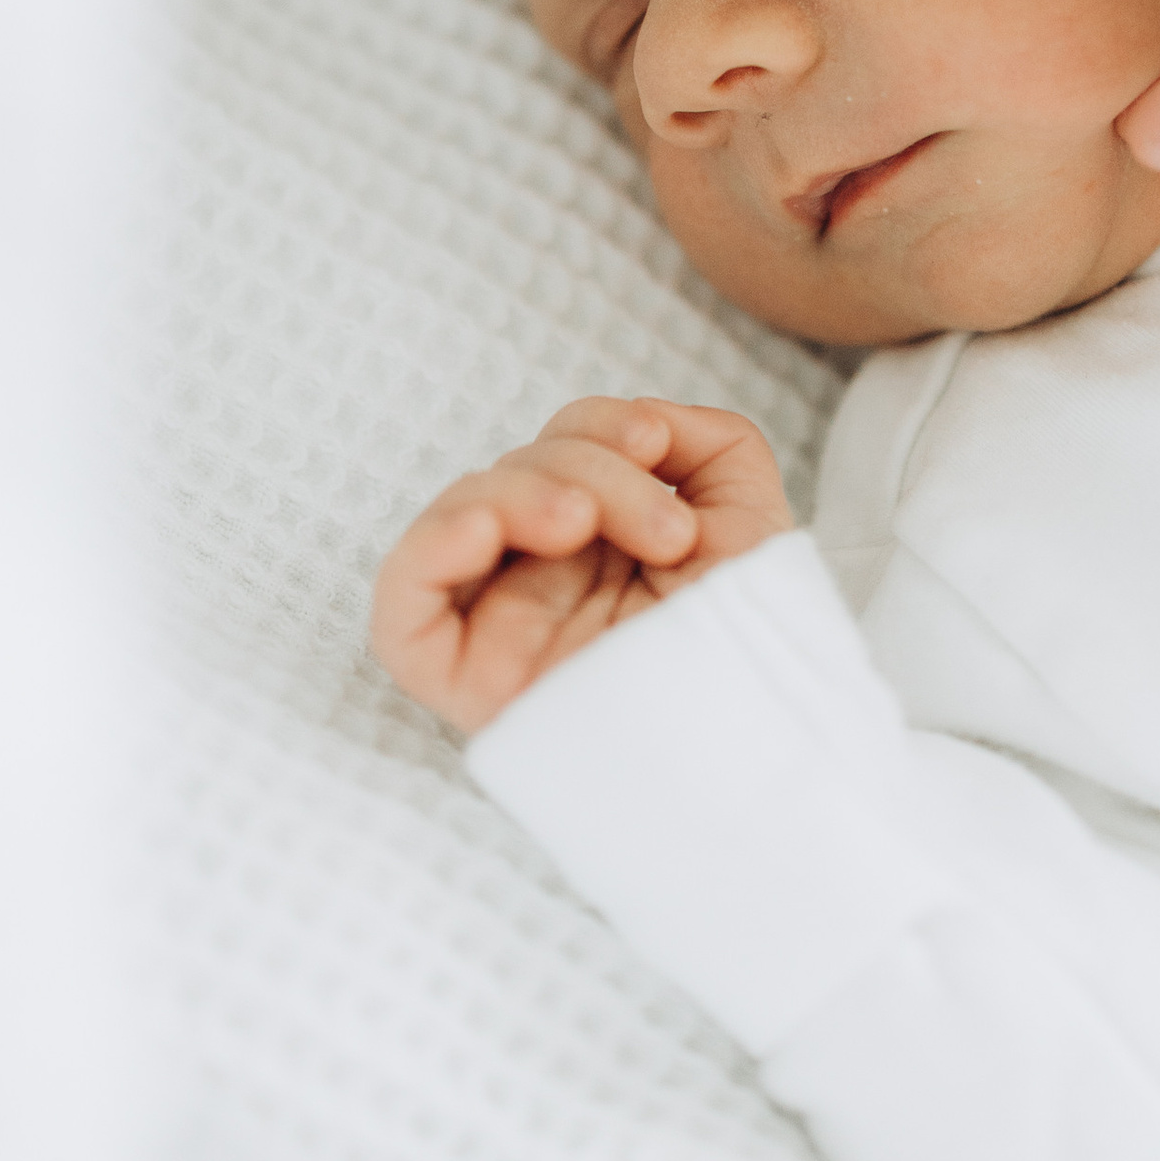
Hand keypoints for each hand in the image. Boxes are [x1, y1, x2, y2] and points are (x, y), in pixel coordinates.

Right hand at [370, 397, 794, 734]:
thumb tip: (643, 421)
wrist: (758, 739)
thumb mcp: (753, 516)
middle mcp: (545, 581)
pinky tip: (486, 529)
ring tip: (586, 526)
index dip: (600, 426)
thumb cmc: (756, 640)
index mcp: (601, 547)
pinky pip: (401, 607)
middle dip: (590, 468)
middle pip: (518, 474)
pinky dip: (430, 547)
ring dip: (524, 491)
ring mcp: (501, 626)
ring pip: (461, 516)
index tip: (657, 448)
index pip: (560, 452)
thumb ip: (709, 442)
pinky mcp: (467, 678)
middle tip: (663, 529)